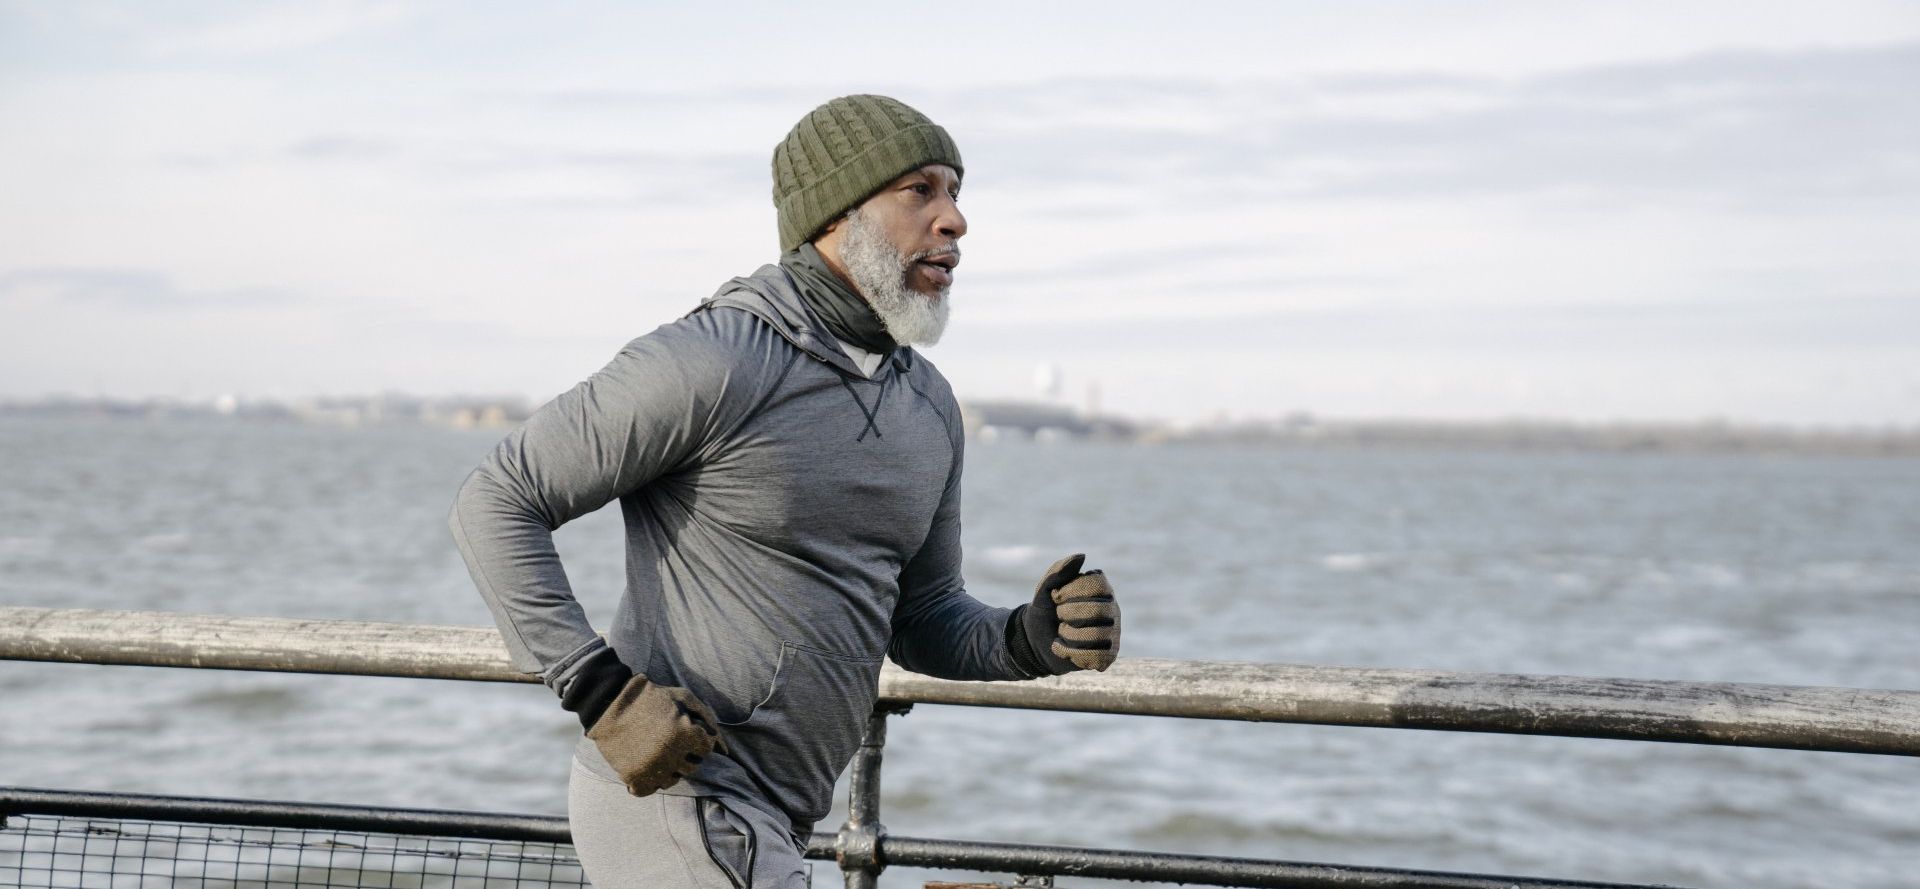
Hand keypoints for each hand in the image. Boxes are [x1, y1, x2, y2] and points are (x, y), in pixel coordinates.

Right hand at [585, 674, 727, 795]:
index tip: (686, 732)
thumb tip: (725, 749)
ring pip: (673, 780)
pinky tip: (648, 765)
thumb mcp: (684, 697)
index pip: (706, 749)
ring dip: (670, 768)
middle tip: (671, 741)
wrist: (608, 704)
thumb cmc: (652, 697)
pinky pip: (652, 789)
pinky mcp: (633, 778)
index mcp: (685, 734)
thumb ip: (708, 719)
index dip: (698, 739)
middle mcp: (670, 754)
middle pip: (693, 767)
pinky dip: (651, 780)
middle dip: (687, 754)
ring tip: (659, 751)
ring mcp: (651, 769)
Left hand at [1016, 553, 1121, 674]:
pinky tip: (1064, 649)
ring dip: (1069, 635)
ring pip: (1097, 635)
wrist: (1036, 640)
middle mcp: (1112, 608)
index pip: (1097, 584)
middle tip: (1059, 615)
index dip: (1073, 590)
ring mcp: (1113, 632)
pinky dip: (1073, 654)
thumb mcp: (1044, 589)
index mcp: (1101, 588)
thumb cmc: (1045, 610)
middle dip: (1069, 614)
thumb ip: (1059, 571)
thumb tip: (1081, 556)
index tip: (1056, 596)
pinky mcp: (1108, 655)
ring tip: (1062, 633)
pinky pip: (1097, 657)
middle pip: (1098, 610)